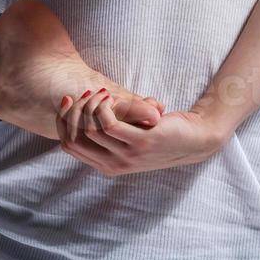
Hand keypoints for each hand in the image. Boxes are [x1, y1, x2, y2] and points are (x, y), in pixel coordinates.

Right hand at [54, 90, 229, 176]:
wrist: (196, 139)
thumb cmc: (161, 135)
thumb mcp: (130, 139)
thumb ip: (108, 136)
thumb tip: (81, 113)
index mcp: (106, 166)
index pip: (69, 146)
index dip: (63, 122)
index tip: (67, 101)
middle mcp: (114, 165)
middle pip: (74, 139)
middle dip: (72, 112)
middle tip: (84, 94)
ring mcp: (127, 157)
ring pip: (89, 129)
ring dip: (90, 105)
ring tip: (101, 93)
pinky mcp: (141, 144)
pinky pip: (108, 124)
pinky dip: (104, 107)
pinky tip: (111, 97)